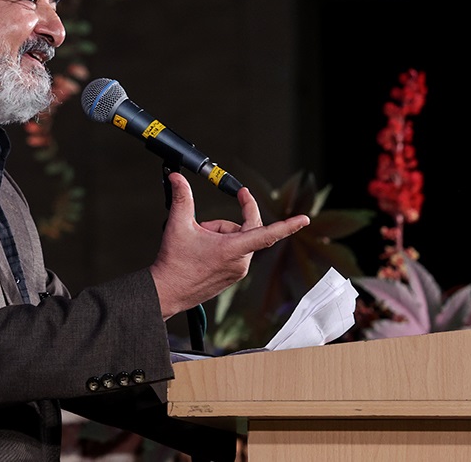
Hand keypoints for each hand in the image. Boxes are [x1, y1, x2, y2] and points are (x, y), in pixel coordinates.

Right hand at [150, 173, 308, 319]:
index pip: (267, 233)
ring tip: (198, 242)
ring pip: (237, 240)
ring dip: (220, 234)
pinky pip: (234, 252)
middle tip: (204, 225)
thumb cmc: (174, 263)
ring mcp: (236, 271)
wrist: (167, 291)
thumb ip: (182, 198)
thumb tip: (177, 179)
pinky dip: (220, 245)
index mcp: (232, 249)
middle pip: (244, 230)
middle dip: (223, 224)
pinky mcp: (230, 276)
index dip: (287, 225)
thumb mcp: (178, 225)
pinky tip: (201, 251)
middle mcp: (239, 262)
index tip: (303, 219)